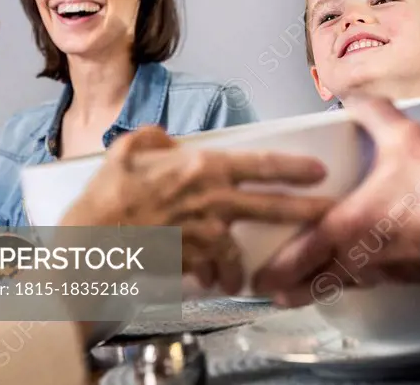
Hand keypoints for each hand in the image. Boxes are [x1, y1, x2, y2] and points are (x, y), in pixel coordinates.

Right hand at [61, 126, 333, 294]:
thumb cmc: (106, 197)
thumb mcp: (127, 152)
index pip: (261, 164)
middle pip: (271, 207)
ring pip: (240, 249)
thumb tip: (164, 136)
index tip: (317, 172)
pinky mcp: (195, 261)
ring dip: (241, 265)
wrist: (90, 244)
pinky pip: (213, 270)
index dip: (293, 168)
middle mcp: (213, 200)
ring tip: (243, 275)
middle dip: (306, 211)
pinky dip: (212, 277)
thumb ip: (152, 138)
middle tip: (329, 214)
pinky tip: (209, 282)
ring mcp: (206, 233)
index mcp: (203, 168)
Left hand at [252, 96, 419, 304]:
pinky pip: (373, 282)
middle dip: (291, 289)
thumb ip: (375, 115)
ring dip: (320, 290)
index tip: (258, 275)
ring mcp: (385, 270)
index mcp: (347, 225)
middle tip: (274, 291)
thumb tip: (356, 98)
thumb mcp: (404, 138)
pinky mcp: (409, 275)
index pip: (300, 254)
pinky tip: (361, 274)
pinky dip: (357, 281)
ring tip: (306, 290)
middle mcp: (359, 255)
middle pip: (315, 283)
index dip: (277, 268)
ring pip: (343, 286)